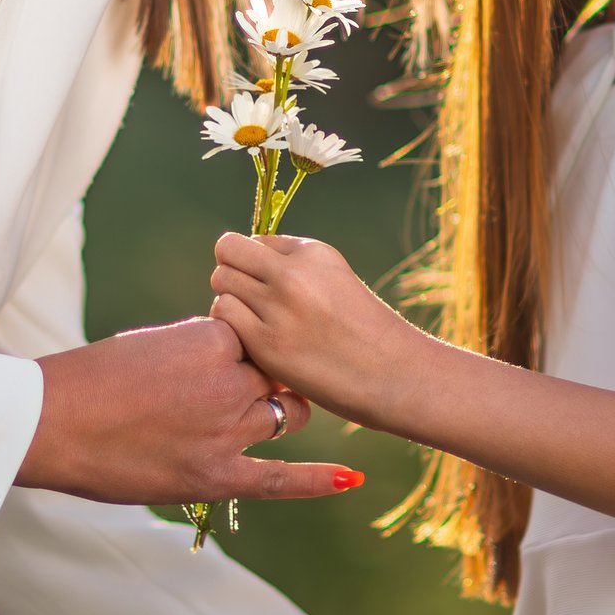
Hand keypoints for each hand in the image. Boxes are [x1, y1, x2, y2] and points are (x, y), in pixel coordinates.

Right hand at [16, 316, 360, 506]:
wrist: (50, 423)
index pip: (257, 339)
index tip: (229, 354)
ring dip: (277, 413)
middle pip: (276, 376)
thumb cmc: (90, 378)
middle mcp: (229, 382)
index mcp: (213, 339)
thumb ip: (199, 349)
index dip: (246, 348)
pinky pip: (279, 479)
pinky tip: (350, 479)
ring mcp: (226, 431)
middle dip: (264, 381)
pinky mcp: (215, 476)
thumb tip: (229, 357)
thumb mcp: (152, 343)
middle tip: (233, 388)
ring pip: (283, 416)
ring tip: (255, 416)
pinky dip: (317, 480)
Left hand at [210, 233, 429, 427]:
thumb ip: (293, 267)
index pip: (255, 241)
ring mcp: (278, 306)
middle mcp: (293, 272)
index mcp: (312, 252)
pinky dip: (230, 326)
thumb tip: (244, 260)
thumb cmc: (362, 331)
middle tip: (251, 304)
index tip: (270, 289)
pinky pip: (223, 314)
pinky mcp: (265, 341)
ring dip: (230, 299)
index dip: (255, 265)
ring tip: (254, 323)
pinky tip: (252, 340)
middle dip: (233, 274)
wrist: (393, 373)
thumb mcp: (334, 280)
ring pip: (221, 281)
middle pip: (228, 251)